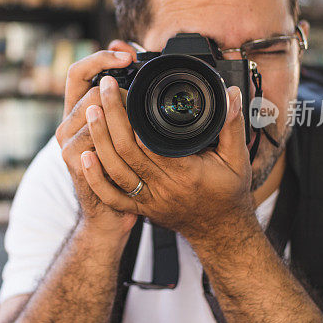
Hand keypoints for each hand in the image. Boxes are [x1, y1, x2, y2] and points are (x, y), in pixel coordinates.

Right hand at [56, 40, 138, 236]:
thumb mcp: (123, 126)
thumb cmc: (122, 167)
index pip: (78, 71)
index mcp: (76, 111)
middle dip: (121, 93)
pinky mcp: (76, 163)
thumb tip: (129, 49)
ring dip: (122, 115)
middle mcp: (66, 125)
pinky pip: (97, 141)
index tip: (126, 55)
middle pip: (91, 92)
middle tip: (144, 101)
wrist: (109, 214)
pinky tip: (136, 141)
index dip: (99, 59)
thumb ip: (125, 93)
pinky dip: (120, 138)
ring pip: (94, 114)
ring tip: (142, 124)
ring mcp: (68, 145)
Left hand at [80, 75, 253, 243]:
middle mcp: (164, 188)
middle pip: (127, 151)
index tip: (125, 90)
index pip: (152, 142)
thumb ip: (232, 124)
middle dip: (111, 117)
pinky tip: (84, 157)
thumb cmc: (229, 193)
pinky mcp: (140, 208)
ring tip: (91, 111)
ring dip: (100, 140)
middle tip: (104, 89)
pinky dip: (95, 178)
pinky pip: (111, 196)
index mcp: (186, 173)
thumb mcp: (238, 158)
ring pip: (115, 170)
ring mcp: (149, 200)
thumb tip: (231, 94)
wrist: (222, 232)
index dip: (133, 115)